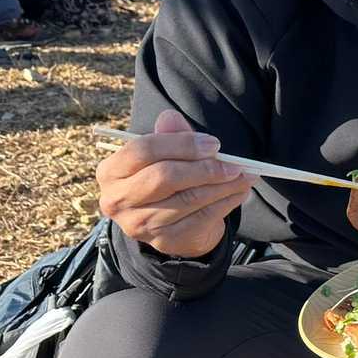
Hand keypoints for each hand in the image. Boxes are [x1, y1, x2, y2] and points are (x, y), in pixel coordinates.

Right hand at [97, 109, 255, 257]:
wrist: (169, 223)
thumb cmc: (165, 178)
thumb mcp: (165, 154)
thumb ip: (169, 135)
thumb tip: (171, 117)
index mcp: (112, 171)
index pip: (143, 150)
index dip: (181, 144)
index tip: (213, 144)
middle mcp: (118, 199)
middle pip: (164, 177)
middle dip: (204, 168)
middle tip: (234, 164)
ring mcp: (139, 224)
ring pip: (188, 199)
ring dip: (223, 186)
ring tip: (245, 175)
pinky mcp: (163, 240)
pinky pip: (202, 218)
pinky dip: (226, 202)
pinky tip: (240, 191)